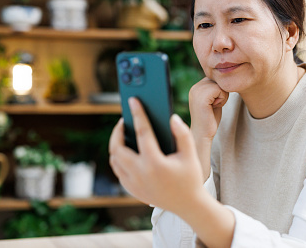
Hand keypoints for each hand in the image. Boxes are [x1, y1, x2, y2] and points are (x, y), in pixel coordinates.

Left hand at [109, 97, 205, 214]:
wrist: (188, 205)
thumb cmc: (190, 178)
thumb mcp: (190, 154)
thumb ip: (182, 134)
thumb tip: (171, 117)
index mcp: (155, 163)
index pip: (142, 132)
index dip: (138, 114)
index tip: (133, 101)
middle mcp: (140, 174)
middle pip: (118, 147)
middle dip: (117, 131)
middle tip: (123, 121)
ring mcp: (134, 183)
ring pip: (114, 159)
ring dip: (116, 145)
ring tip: (124, 134)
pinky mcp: (131, 189)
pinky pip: (118, 170)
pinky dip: (119, 158)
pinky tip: (126, 150)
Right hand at [189, 78, 228, 179]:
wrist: (202, 134)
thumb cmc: (210, 119)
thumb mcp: (213, 100)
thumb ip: (215, 89)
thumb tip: (227, 77)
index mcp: (196, 87)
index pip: (217, 79)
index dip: (221, 91)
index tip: (213, 104)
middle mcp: (195, 87)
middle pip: (220, 80)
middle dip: (222, 93)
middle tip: (214, 106)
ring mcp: (197, 91)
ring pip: (221, 85)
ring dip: (222, 96)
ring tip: (213, 107)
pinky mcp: (201, 97)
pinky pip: (220, 90)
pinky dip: (222, 99)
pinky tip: (214, 108)